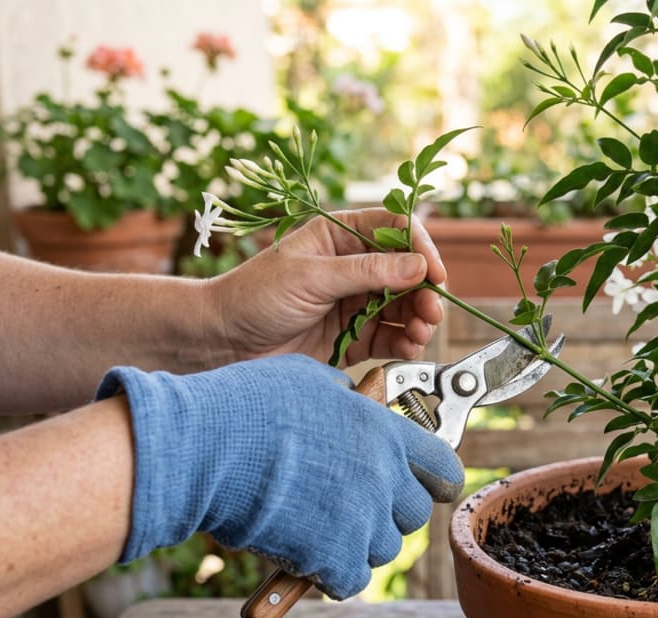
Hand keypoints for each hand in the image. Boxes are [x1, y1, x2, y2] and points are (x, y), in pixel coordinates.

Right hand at [97, 354, 464, 598]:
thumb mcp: (310, 381)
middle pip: (414, 514)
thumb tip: (351, 401)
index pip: (444, 467)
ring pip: (384, 549)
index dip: (436, 480)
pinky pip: (351, 579)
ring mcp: (362, 519)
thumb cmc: (247, 407)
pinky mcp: (334, 557)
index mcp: (384, 432)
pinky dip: (333, 575)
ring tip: (324, 528)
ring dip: (360, 543)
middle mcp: (383, 476)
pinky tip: (309, 557)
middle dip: (390, 513)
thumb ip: (345, 399)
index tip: (427, 486)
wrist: (205, 450)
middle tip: (356, 507)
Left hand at [208, 209, 447, 366]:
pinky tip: (409, 347)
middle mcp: (354, 267)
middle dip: (424, 292)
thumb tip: (417, 267)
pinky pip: (391, 337)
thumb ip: (366, 272)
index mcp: (340, 236)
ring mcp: (355, 303)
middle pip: (407, 272)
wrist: (223, 342)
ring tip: (419, 333)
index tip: (434, 273)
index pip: (395, 229)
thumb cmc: (255, 296)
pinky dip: (405, 343)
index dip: (420, 248)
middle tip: (431, 312)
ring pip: (403, 307)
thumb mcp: (311, 276)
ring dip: (418, 319)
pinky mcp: (353, 337)